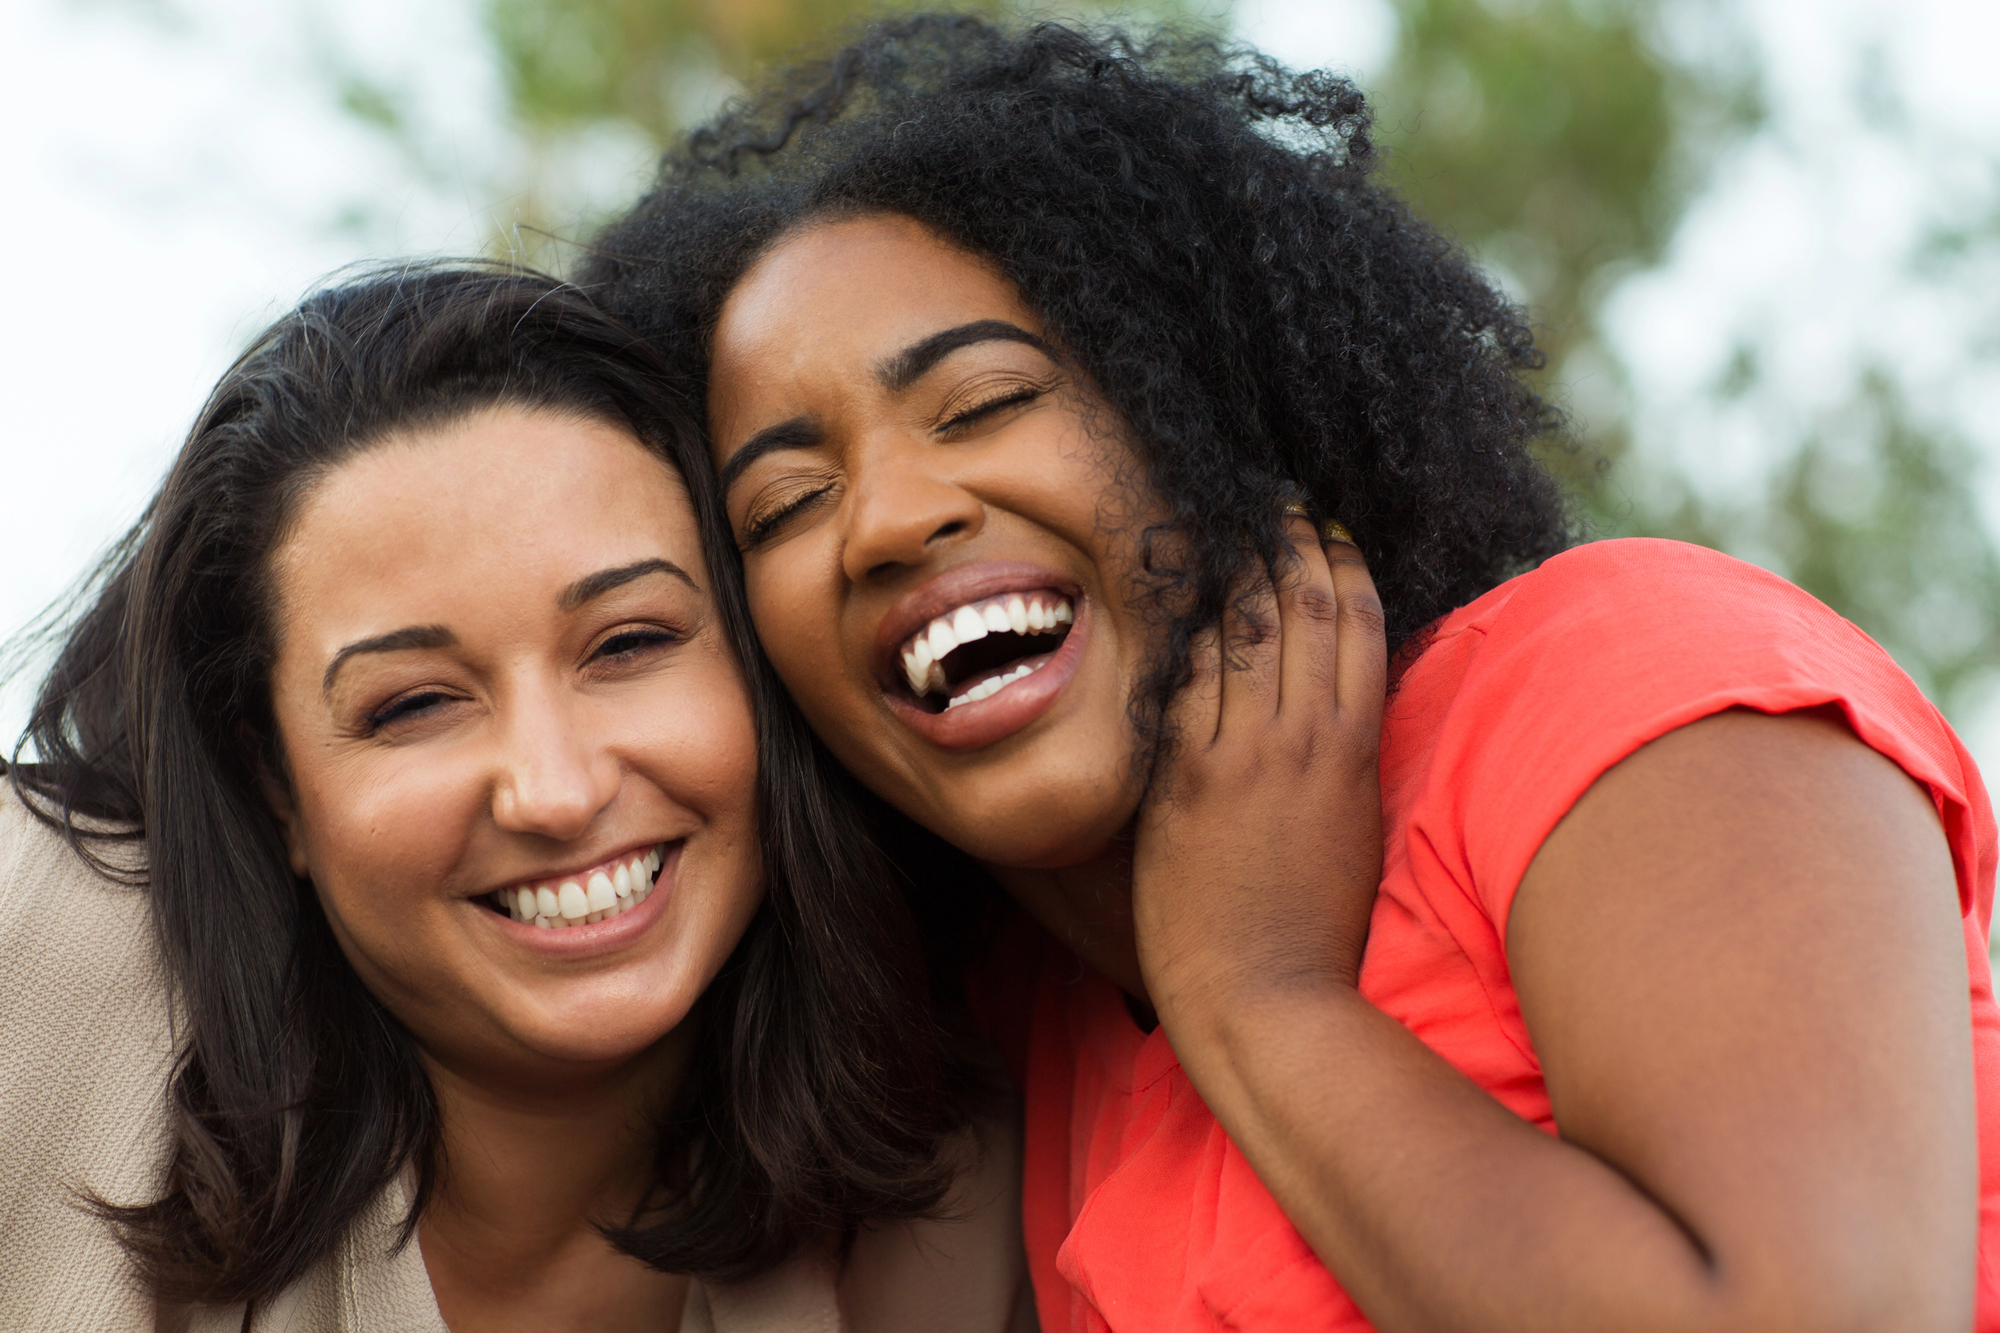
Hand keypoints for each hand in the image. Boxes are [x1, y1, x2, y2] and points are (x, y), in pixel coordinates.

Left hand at [1132, 514, 1386, 1034]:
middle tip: (1275, 502)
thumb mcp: (1353, 826)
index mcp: (1354, 753)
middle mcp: (1300, 741)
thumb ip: (1344, 755)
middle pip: (1301, 610)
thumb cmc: (1314, 925)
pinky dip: (1189, 634)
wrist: (1260, 996)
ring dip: (1237, 571)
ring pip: (1243, 632)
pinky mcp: (1184, 780)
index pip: (1357, 626)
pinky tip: (1183, 600)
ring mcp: (1239, 756)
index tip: (1330, 528)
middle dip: (1290, 544)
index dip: (1343, 565)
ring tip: (1229, 526)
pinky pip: (1186, 681)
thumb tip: (1334, 696)